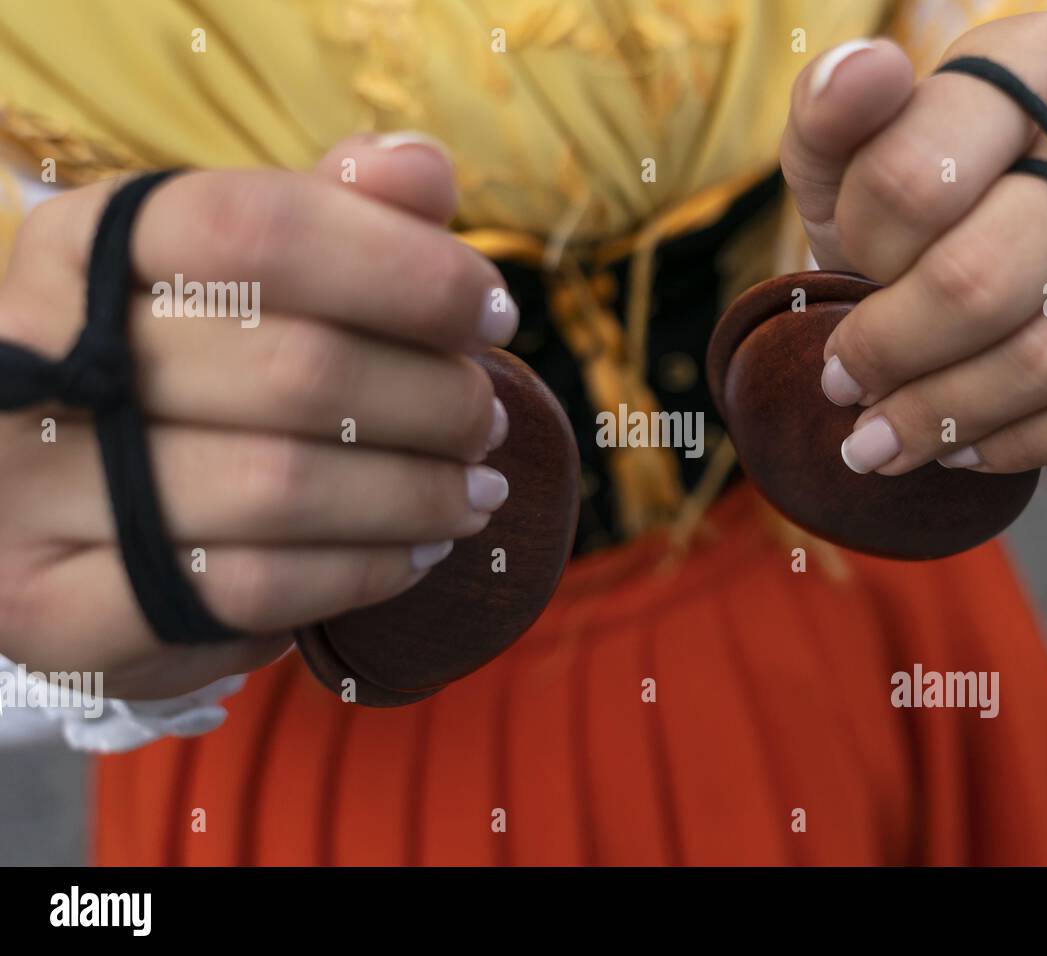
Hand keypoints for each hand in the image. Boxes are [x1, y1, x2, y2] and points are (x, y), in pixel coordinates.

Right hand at [0, 133, 515, 697]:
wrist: (74, 517)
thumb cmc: (191, 378)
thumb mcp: (249, 278)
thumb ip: (336, 214)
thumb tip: (420, 167)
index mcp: (79, 246)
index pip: (259, 228)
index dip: (406, 268)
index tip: (492, 312)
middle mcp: (32, 359)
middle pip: (293, 368)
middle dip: (432, 400)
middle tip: (486, 422)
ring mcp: (27, 493)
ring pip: (279, 489)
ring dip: (416, 494)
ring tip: (476, 490)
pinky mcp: (54, 610)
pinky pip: (247, 590)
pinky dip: (362, 572)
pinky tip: (418, 554)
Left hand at [781, 13, 1046, 474]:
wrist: (1021, 241)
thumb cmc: (924, 205)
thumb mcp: (852, 158)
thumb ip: (831, 116)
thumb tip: (861, 69)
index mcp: (1028, 62)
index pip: (912, 181)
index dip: (862, 261)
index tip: (842, 293)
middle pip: (978, 280)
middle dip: (892, 357)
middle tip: (849, 391)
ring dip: (948, 417)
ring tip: (888, 441)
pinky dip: (1034, 443)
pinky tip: (972, 447)